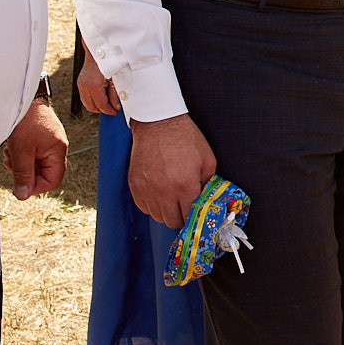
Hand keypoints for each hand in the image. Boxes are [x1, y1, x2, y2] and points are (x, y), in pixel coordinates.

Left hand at [3, 97, 67, 200]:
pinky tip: (13, 147)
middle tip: (10, 164)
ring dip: (22, 163)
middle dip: (25, 172)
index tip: (18, 182)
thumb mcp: (21, 151)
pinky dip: (23, 154)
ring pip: (37, 163)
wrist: (24, 96)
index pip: (52, 181)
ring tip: (9, 154)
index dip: (34, 186)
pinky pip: (35, 153)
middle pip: (44, 173)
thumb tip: (22, 196)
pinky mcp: (44, 136)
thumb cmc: (24, 122)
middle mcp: (58, 147)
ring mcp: (51, 141)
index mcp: (58, 151)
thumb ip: (23, 175)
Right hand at [77, 49, 119, 114]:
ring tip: (107, 104)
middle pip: (92, 106)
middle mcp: (85, 86)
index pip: (101, 105)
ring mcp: (80, 84)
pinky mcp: (80, 83)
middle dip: (102, 110)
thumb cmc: (108, 63)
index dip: (108, 111)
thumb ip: (115, 95)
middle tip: (112, 109)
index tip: (115, 112)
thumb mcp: (115, 80)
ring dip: (96, 106)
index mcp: (94, 85)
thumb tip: (115, 108)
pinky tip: (100, 98)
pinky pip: (84, 97)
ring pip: (86, 103)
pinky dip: (91, 100)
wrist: (97, 51)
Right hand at [127, 113, 217, 228]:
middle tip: (184, 205)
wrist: (158, 122)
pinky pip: (144, 207)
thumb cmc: (184, 138)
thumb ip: (208, 184)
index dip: (194, 216)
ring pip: (157, 216)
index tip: (195, 213)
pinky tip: (159, 191)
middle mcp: (164, 191)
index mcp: (185, 185)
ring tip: (171, 196)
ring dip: (166, 211)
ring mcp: (147, 189)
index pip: (189, 217)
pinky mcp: (135, 186)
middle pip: (172, 221)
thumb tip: (207, 201)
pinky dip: (152, 204)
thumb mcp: (207, 159)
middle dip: (180, 216)